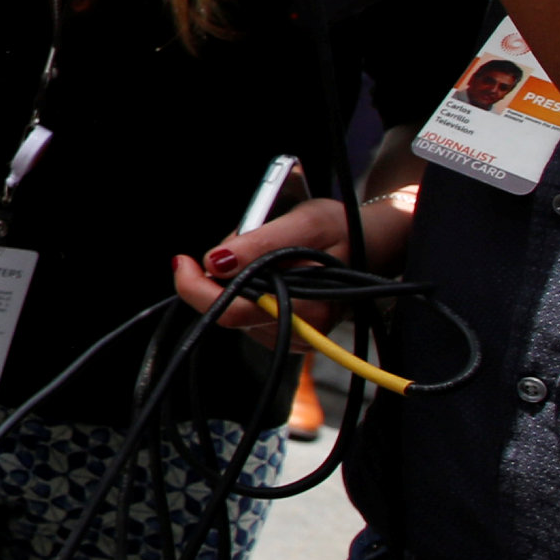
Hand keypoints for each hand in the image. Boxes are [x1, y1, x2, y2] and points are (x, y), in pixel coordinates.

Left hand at [171, 187, 415, 342]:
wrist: (376, 245)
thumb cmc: (342, 229)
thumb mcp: (306, 222)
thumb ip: (261, 242)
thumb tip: (215, 260)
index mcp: (308, 309)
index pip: (232, 311)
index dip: (197, 287)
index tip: (183, 260)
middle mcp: (302, 331)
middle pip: (228, 315)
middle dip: (211, 282)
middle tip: (200, 256)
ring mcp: (296, 337)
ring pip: (236, 314)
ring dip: (231, 284)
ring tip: (254, 256)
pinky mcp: (290, 335)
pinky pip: (249, 316)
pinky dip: (244, 291)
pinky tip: (261, 274)